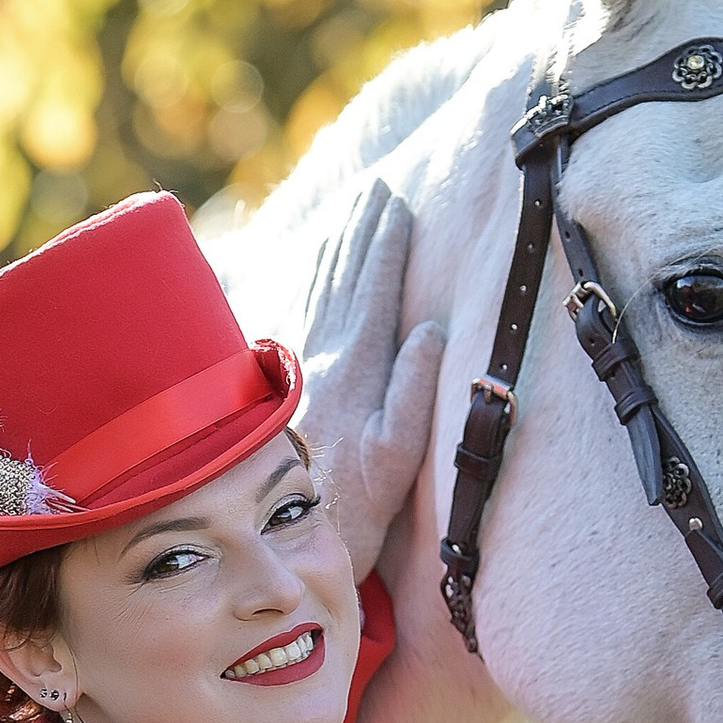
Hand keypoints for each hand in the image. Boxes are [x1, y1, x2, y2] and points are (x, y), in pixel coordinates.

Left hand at [297, 181, 446, 577]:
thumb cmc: (358, 504)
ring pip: (320, 290)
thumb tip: (432, 327)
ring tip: (351, 210)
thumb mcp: (398, 453)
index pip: (373, 290)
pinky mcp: (290, 387)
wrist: (295, 535)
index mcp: (356, 369)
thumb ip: (413, 388)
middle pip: (343, 278)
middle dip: (360, 229)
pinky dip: (312, 281)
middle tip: (374, 187)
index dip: (386, 244)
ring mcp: (303, 371)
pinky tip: (314, 268)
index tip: (398, 203)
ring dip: (337, 246)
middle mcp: (324, 359)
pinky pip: (302, 313)